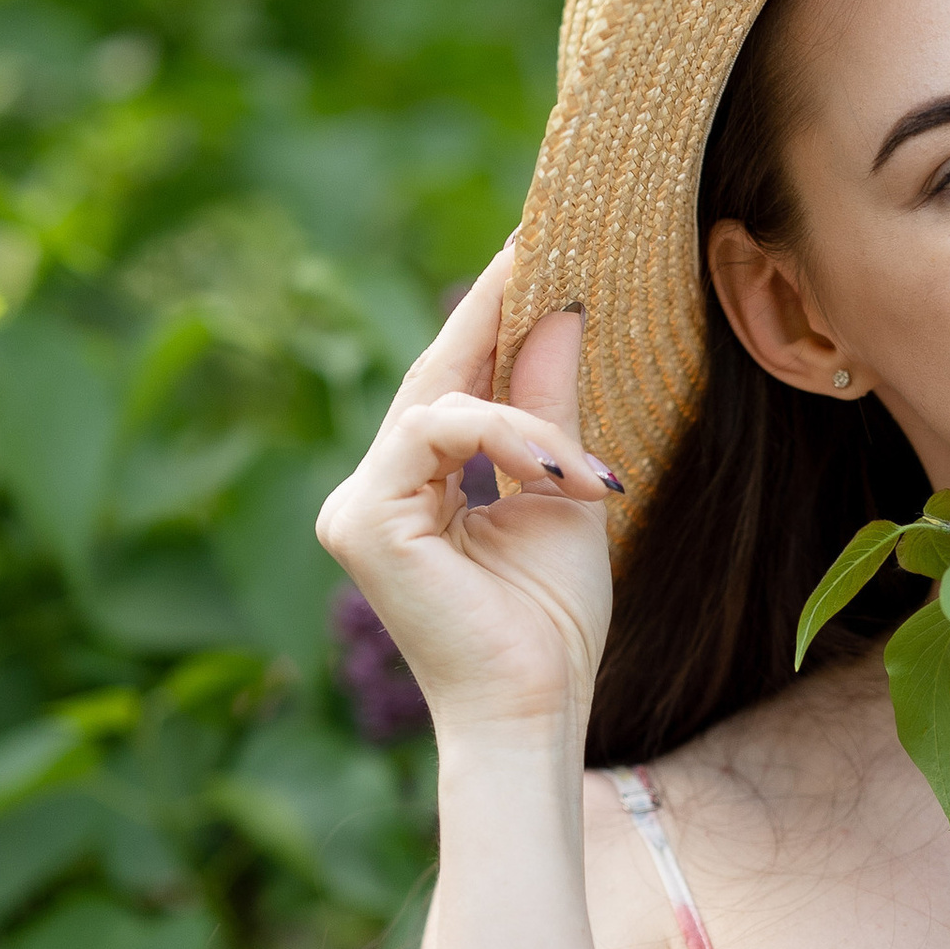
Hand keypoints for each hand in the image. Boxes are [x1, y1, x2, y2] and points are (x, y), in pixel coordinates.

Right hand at [315, 245, 621, 747]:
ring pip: (443, 403)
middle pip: (437, 373)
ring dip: (530, 417)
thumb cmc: (551, 624)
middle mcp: (379, 487)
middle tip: (544, 240)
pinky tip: (566, 476)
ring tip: (589, 470)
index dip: (494, 309)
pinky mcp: (363, 520)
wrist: (535, 709)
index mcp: (421, 485)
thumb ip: (553, 410)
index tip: (536, 242)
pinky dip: (509, 441)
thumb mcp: (565, 493)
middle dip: (495, 307)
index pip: (456, 379)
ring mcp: (360, 503)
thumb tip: (562, 311)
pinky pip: (439, 435)